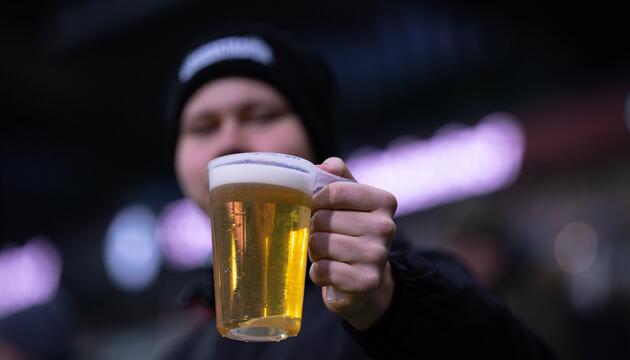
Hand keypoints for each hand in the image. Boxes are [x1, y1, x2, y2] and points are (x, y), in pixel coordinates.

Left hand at [308, 157, 397, 329]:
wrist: (366, 281)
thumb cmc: (351, 232)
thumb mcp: (349, 201)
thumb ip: (337, 176)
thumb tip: (324, 166)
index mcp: (384, 201)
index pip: (336, 191)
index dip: (316, 199)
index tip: (315, 207)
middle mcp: (386, 227)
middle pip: (324, 219)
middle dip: (315, 229)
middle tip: (325, 236)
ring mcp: (377, 256)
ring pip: (320, 243)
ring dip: (315, 251)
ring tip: (328, 254)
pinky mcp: (365, 282)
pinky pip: (322, 270)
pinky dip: (317, 273)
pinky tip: (330, 273)